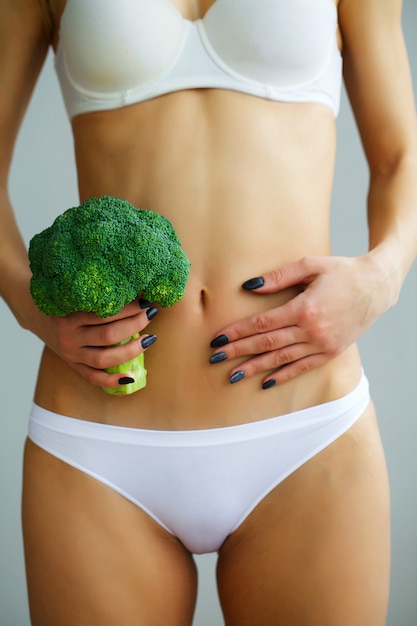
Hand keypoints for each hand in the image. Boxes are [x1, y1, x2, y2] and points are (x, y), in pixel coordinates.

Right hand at [42, 299, 157, 388]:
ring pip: (104, 358)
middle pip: (108, 335)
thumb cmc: (62, 300)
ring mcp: (71, 354)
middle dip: (134, 324)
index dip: (129, 308)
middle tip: (150, 313)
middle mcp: (70, 337)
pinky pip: (93, 378)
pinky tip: (131, 377)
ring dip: (131, 350)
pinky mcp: (73, 365)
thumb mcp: (75, 294)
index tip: (145, 300)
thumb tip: (135, 292)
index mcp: (70, 316)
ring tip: (148, 339)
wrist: (34, 311)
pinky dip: (112, 380)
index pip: (105, 313)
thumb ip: (97, 296)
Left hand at [209, 255, 386, 386]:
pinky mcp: (330, 352)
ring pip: (281, 359)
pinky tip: (265, 382)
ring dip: (255, 368)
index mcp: (304, 308)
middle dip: (238, 352)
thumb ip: (278, 277)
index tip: (218, 339)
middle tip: (215, 359)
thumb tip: (249, 286)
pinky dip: (283, 375)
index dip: (238, 332)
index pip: (262, 323)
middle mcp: (312, 330)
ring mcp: (322, 344)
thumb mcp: (310, 265)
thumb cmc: (342, 272)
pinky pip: (302, 367)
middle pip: (267, 343)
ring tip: (233, 376)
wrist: (376, 287)